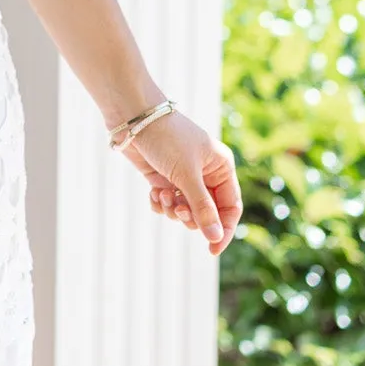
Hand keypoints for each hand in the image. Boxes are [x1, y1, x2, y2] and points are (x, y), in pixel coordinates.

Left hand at [115, 109, 242, 255]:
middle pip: (207, 213)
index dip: (224, 230)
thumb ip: (202, 207)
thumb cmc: (166, 138)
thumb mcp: (187, 174)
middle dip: (191, 216)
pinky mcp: (162, 178)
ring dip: (173, 209)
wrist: (134, 116)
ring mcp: (183, 176)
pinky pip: (167, 203)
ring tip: (162, 194)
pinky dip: (160, 203)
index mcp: (221, 167)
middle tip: (177, 208)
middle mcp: (205, 173)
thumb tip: (216, 237)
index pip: (230, 207)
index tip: (211, 249)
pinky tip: (153, 193)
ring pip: (185, 210)